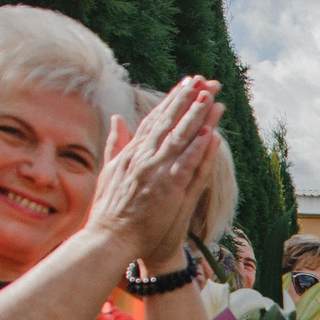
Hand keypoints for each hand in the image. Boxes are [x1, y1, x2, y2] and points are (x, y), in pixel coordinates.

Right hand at [89, 77, 225, 270]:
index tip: (187, 84)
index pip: (156, 119)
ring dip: (197, 117)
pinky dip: (197, 150)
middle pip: (170, 122)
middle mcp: (144, 157)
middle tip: (206, 81)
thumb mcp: (109, 171)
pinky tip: (210, 135)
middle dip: (189, 100)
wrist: (108, 239)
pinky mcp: (167, 190)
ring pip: (180, 139)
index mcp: (132, 152)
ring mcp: (156, 172)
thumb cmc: (110, 211)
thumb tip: (118, 119)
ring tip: (211, 97)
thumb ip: (116, 144)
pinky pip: (186, 166)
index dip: (173, 100)